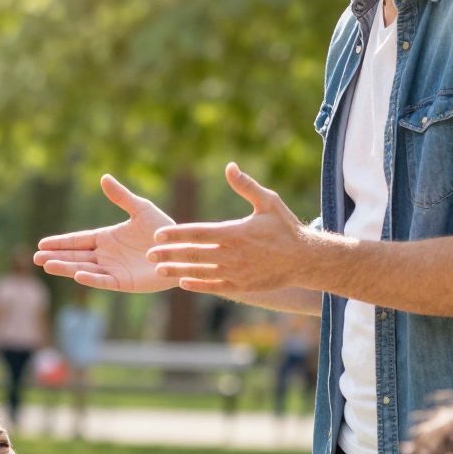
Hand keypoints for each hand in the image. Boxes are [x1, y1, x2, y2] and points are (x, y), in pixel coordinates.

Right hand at [35, 175, 176, 292]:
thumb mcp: (141, 209)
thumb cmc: (163, 230)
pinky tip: (78, 275)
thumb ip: (121, 197)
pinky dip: (91, 279)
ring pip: (83, 269)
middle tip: (36, 258)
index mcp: (106, 238)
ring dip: (66, 267)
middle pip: (75, 256)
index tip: (41, 243)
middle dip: (56, 257)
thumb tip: (103, 178)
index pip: (77, 240)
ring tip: (47, 265)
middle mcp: (105, 255)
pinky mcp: (123, 283)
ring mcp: (112, 270)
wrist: (181, 250)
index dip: (60, 242)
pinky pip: (103, 281)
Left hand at [147, 162, 316, 293]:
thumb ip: (246, 186)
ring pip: (199, 272)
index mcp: (234, 233)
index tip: (158, 234)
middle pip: (193, 254)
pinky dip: (196, 285)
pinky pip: (213, 286)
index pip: (197, 233)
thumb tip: (229, 167)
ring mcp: (235, 272)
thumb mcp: (269, 202)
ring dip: (177, 270)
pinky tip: (182, 282)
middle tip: (149, 253)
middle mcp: (231, 254)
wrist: (304, 259)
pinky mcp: (241, 286)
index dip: (176, 234)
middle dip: (169, 253)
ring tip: (159, 269)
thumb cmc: (285, 227)